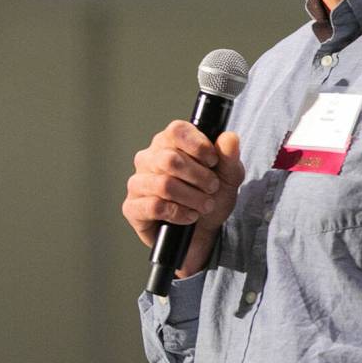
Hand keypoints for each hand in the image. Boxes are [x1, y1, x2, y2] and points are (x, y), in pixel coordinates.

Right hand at [123, 121, 244, 277]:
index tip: (213, 161)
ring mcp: (137, 183)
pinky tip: (190, 216)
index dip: (198, 145)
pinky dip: (179, 213)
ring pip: (164, 185)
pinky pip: (154, 207)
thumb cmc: (211, 196)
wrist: (205, 232)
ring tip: (205, 204)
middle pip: (170, 159)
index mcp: (168, 142)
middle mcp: (148, 158)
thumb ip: (229, 156)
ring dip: (192, 197)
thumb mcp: (229, 176)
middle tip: (212, 187)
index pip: (176, 130)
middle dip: (200, 177)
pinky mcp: (132, 207)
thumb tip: (229, 138)